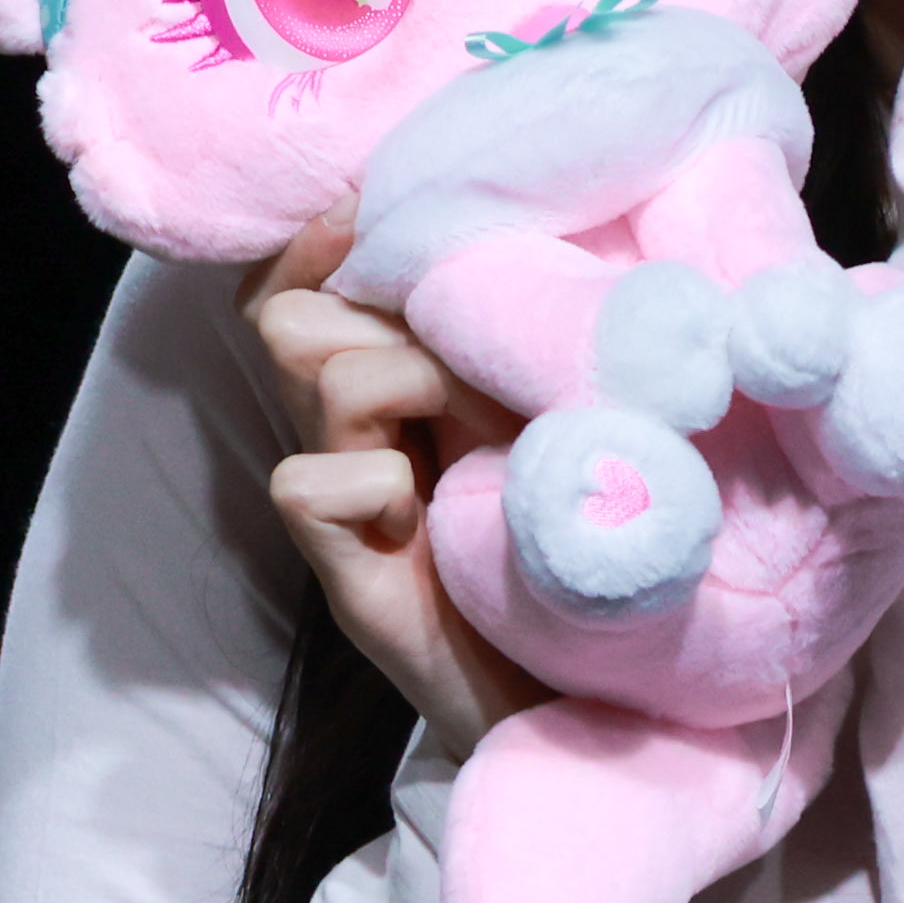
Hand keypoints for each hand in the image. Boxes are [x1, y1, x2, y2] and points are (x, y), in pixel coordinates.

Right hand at [239, 207, 544, 760]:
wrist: (610, 702)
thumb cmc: (589, 540)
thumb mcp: (556, 411)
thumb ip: (529, 336)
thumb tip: (562, 224)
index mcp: (397, 391)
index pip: (298, 285)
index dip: (327, 236)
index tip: (384, 200)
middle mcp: (353, 445)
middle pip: (292, 314)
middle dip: (385, 306)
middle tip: (476, 356)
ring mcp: (347, 513)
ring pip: (314, 374)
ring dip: (401, 374)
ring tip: (480, 424)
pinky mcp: (354, 586)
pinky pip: (303, 489)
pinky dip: (369, 482)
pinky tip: (426, 510)